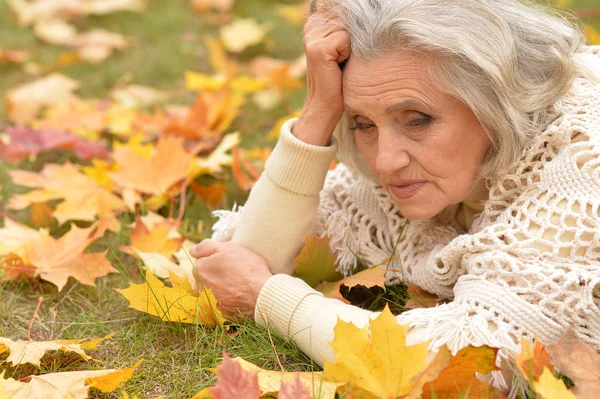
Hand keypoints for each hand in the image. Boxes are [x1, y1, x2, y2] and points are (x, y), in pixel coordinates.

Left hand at [190, 239, 272, 318]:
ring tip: (239, 280)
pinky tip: (240, 291)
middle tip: (233, 269)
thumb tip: (192, 250)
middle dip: (216, 271)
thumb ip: (206, 247)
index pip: (201, 261)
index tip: (227, 259)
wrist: (261, 291)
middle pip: (206, 275)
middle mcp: (203, 285)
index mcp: (202, 269)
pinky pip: (222, 300)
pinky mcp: (223, 309)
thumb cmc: (246, 267)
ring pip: (214, 287)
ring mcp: (213, 299)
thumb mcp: (227, 248)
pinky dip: (229, 296)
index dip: (215, 258)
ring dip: (223, 283)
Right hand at [293, 8, 350, 145]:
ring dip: (351, 45)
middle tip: (343, 56)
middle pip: (348, 16)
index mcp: (316, 21)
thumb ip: (348, 25)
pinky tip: (338, 64)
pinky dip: (348, 52)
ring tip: (341, 60)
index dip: (353, 27)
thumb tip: (364, 10)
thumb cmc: (339, 74)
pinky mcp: (318, 48)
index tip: (345, 47)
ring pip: (348, 27)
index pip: (344, 9)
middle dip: (353, 36)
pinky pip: (345, 39)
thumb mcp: (344, 45)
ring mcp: (312, 36)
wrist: (327, 101)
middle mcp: (311, 25)